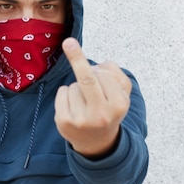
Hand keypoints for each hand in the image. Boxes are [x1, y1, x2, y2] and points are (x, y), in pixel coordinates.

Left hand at [54, 37, 131, 157]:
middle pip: (87, 79)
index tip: (94, 63)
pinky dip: (65, 95)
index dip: (99, 70)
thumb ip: (115, 73)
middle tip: (69, 42)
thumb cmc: (109, 109)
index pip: (104, 75)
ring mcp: (81, 120)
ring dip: (77, 88)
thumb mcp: (122, 93)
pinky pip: (62, 93)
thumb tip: (92, 64)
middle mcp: (101, 114)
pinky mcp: (64, 122)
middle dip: (77, 58)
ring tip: (84, 104)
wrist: (97, 142)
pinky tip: (73, 107)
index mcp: (119, 105)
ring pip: (73, 86)